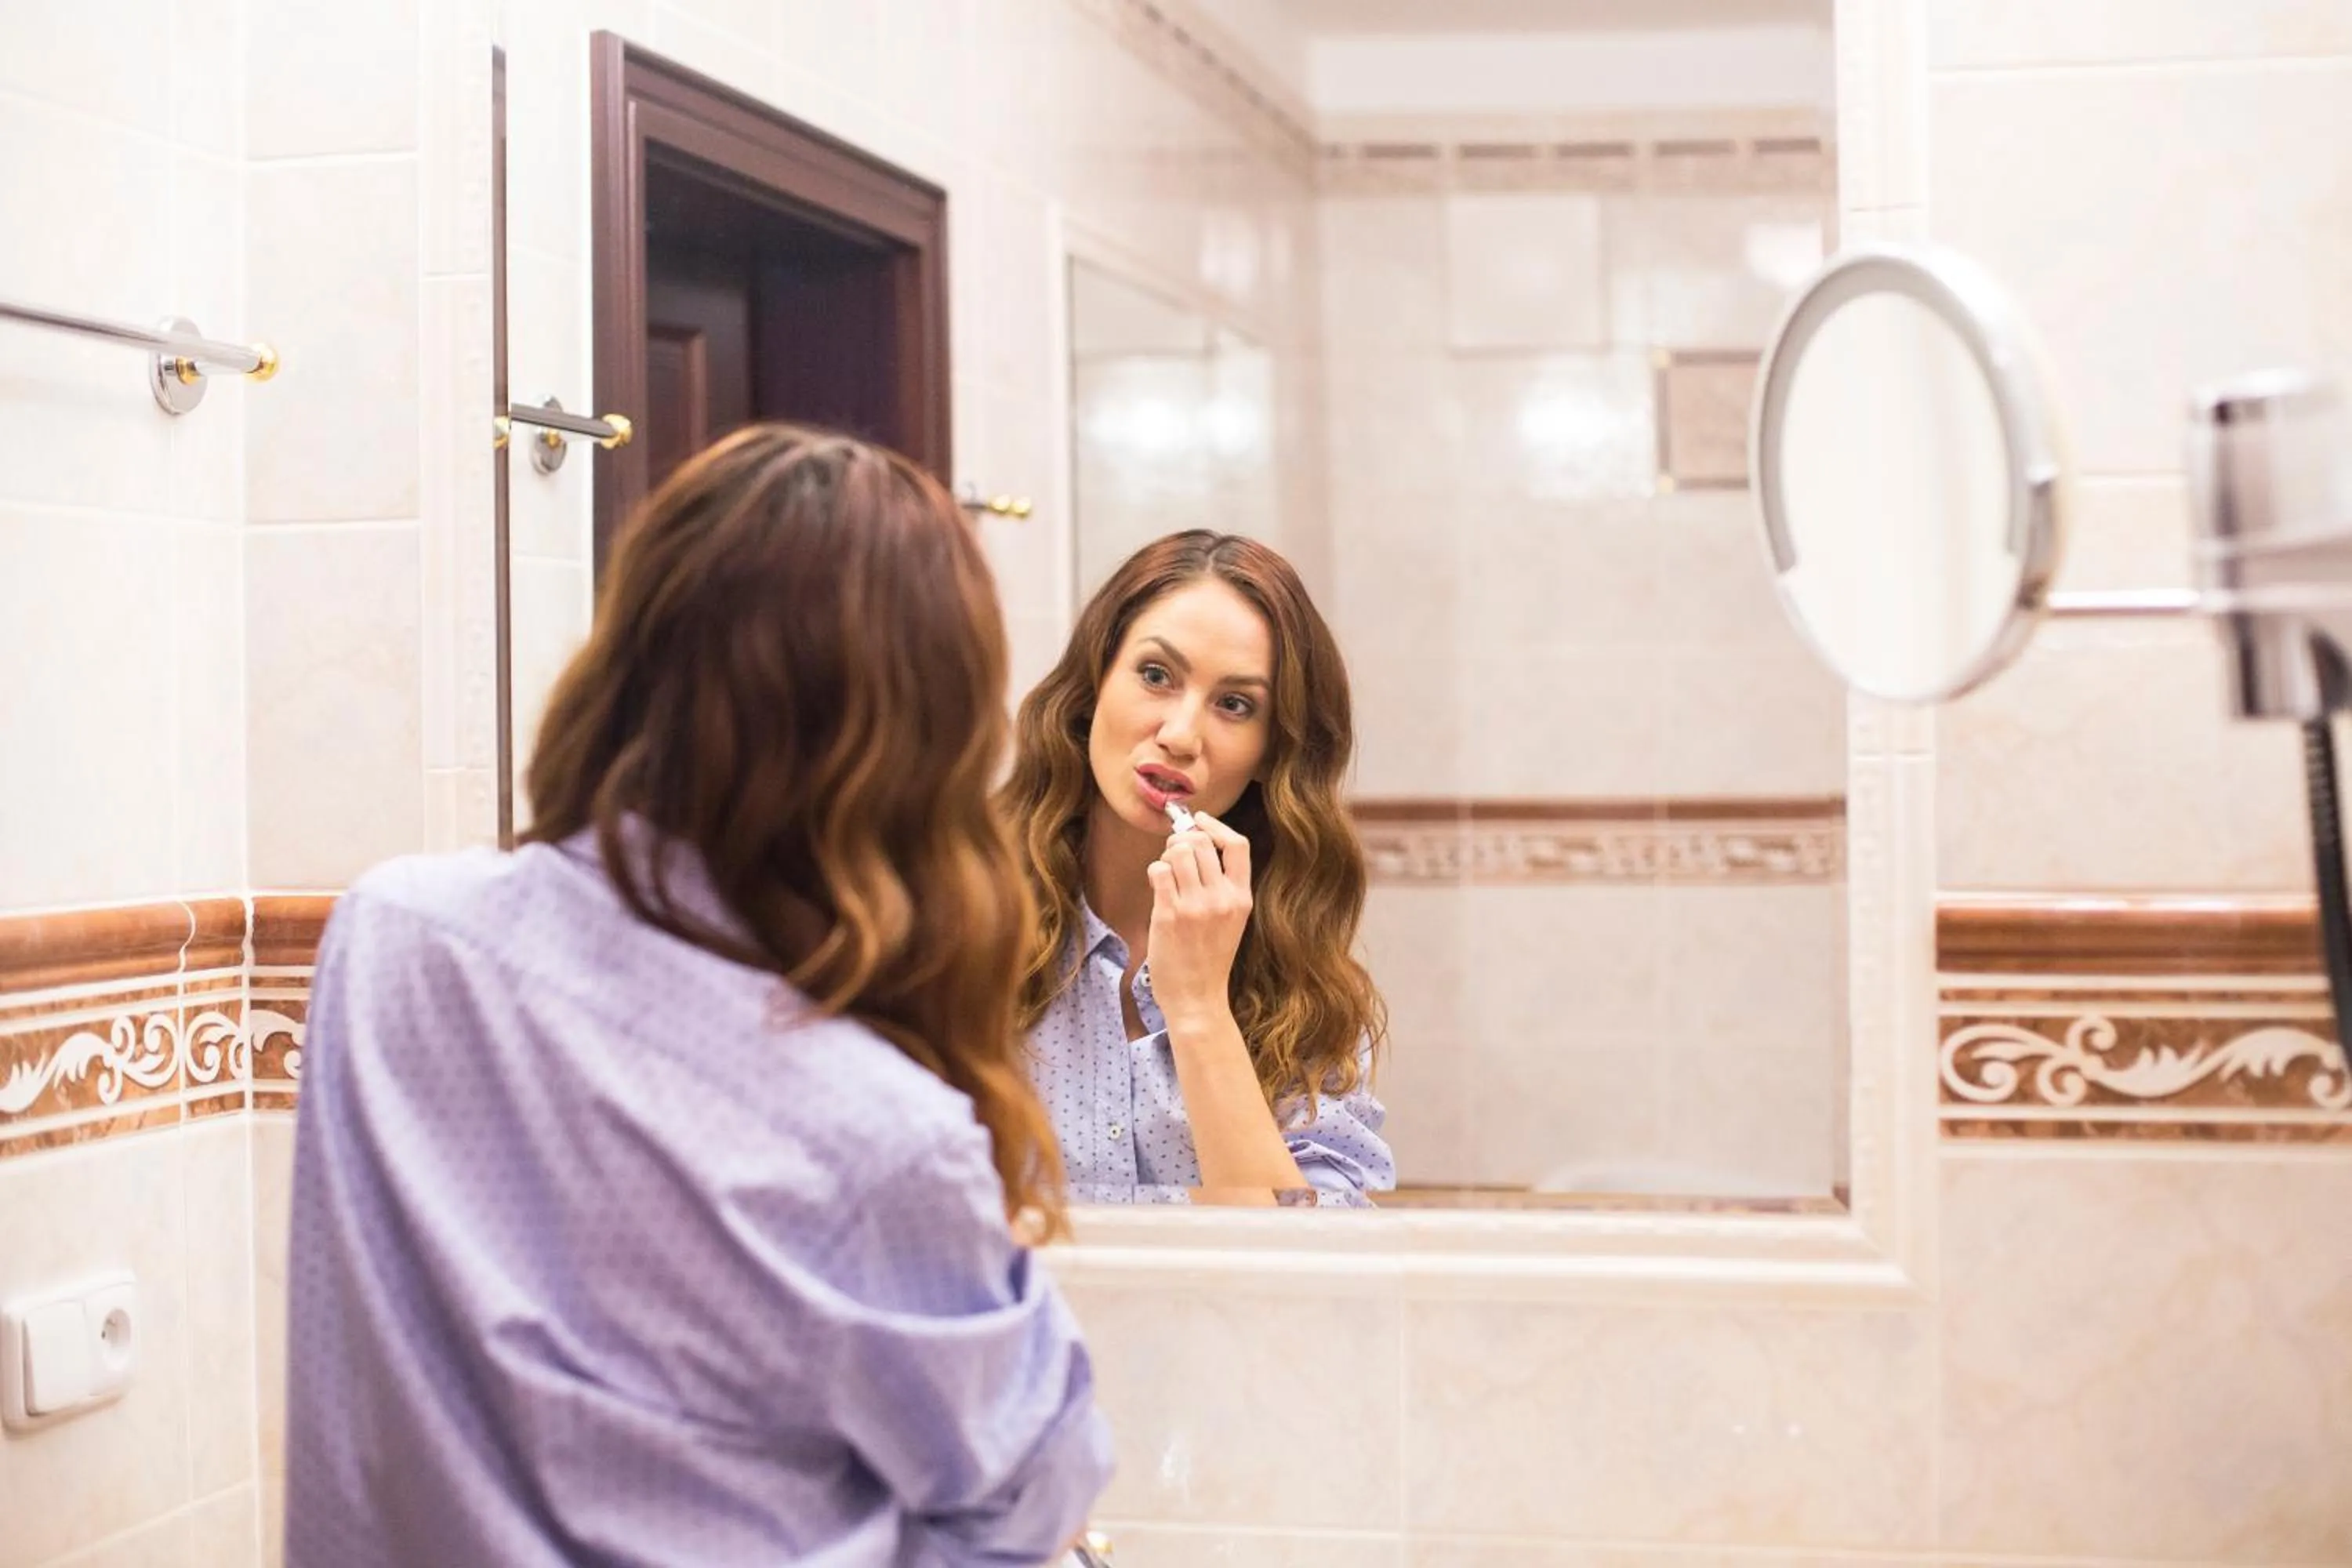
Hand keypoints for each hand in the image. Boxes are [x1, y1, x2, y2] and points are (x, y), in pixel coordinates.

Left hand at [1145, 811, 1252, 1034]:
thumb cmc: (1210, 958)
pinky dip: (1155, 872)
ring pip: (1179, 851)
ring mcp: (1196, 906)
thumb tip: (1196, 842)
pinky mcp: (1170, 915)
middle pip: (1201, 842)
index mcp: (1242, 897)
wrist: (1197, 997)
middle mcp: (1222, 898)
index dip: (1215, 825)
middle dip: (1182, 840)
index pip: (1237, 844)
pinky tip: (1158, 886)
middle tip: (1174, 854)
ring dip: (1168, 855)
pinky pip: (1159, 871)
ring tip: (1167, 873)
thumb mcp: (1231, 920)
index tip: (1199, 820)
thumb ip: (1222, 885)